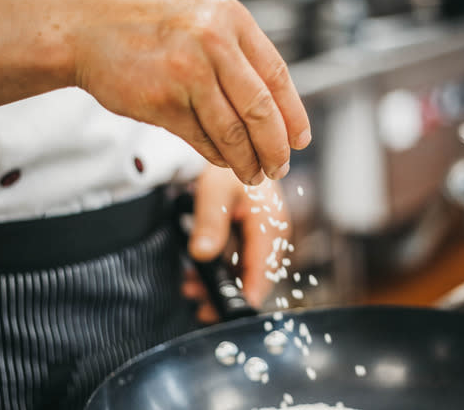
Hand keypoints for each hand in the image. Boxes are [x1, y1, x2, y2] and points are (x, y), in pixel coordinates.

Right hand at [72, 0, 310, 184]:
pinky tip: (224, 161)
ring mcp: (188, 71)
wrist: (87, 33)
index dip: (294, 114)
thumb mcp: (202, 25)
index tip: (300, 140)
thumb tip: (277, 113)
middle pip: (261, 109)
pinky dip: (218, 157)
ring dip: (247, 161)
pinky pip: (203, 140)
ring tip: (253, 174)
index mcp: (230, 18)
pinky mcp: (164, 101)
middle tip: (278, 166)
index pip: (277, 75)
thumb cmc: (147, 31)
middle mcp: (213, 40)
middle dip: (275, 147)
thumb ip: (238, 58)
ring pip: (233, 132)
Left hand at [182, 165, 288, 322]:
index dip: (248, 293)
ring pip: (244, 272)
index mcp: (270, 225)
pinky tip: (197, 274)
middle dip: (227, 293)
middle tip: (200, 305)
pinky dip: (219, 271)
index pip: (263, 269)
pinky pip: (238, 262)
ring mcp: (262, 238)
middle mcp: (271, 235)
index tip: (230, 311)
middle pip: (254, 277)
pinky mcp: (250, 238)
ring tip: (191, 288)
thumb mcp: (215, 192)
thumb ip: (210, 223)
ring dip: (219, 284)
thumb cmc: (228, 169)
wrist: (234, 152)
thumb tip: (203, 255)